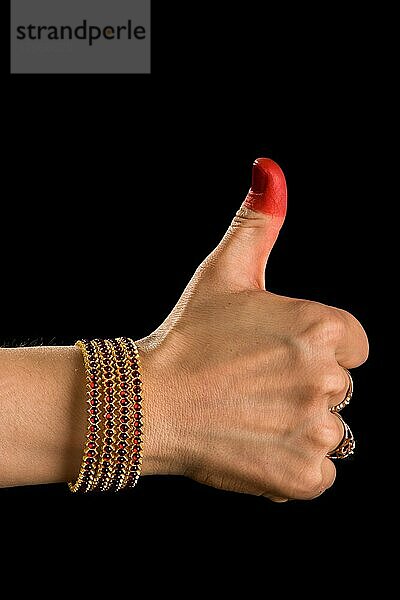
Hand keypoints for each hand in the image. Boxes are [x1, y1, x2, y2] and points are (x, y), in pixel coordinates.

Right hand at [139, 158, 368, 500]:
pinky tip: (254, 447)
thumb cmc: (187, 335)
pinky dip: (292, 468)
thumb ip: (257, 222)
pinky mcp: (303, 476)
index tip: (276, 354)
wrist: (148, 402)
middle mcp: (327, 379)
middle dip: (303, 387)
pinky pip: (318, 474)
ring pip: (329, 431)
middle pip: (339, 387)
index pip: (353, 344)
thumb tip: (270, 171)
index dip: (316, 349)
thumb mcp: (225, 272)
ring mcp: (316, 431)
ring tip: (248, 416)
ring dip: (296, 428)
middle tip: (251, 385)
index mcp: (322, 328)